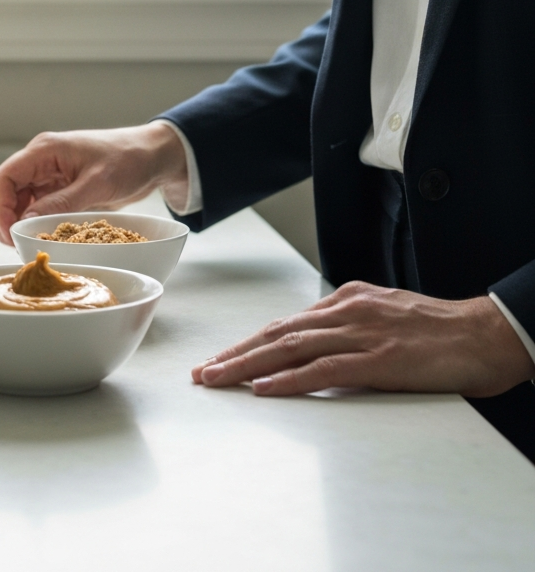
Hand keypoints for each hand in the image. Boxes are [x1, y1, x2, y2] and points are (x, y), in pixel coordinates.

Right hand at [0, 123, 187, 243]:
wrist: (152, 156)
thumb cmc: (129, 159)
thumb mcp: (97, 184)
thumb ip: (61, 203)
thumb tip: (26, 224)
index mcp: (44, 151)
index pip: (2, 179)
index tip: (9, 234)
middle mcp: (40, 161)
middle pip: (3, 192)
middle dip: (4, 220)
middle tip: (17, 246)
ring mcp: (48, 175)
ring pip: (16, 202)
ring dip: (16, 224)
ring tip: (26, 245)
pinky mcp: (58, 189)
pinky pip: (35, 207)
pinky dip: (32, 223)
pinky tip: (40, 238)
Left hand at [191, 281, 534, 397]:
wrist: (487, 333)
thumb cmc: (439, 331)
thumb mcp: (384, 318)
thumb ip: (350, 328)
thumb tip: (318, 345)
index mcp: (347, 301)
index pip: (285, 323)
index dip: (248, 342)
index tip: (221, 358)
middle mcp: (346, 312)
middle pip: (276, 333)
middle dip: (235, 353)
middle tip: (203, 371)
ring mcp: (360, 334)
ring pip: (290, 348)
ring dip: (247, 365)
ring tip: (217, 379)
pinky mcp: (379, 360)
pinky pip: (325, 370)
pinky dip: (290, 380)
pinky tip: (264, 389)